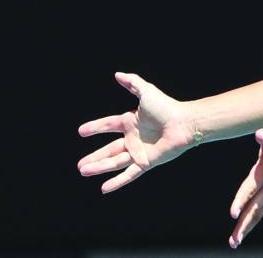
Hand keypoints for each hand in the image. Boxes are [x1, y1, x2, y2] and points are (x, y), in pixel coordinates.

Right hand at [77, 71, 195, 192]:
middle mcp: (133, 139)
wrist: (183, 123)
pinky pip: (128, 174)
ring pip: (114, 162)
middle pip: (109, 150)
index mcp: (131, 122)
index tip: (81, 131)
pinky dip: (117, 182)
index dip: (95, 128)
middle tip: (79, 165)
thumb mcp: (146, 92)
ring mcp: (139, 152)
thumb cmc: (166, 107)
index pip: (108, 125)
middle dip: (94, 157)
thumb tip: (117, 74)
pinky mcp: (146, 163)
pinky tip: (104, 189)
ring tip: (83, 171)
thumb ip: (132, 83)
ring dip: (99, 167)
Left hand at [228, 124, 262, 248]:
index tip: (233, 213)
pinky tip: (245, 227)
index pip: (252, 187)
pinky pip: (262, 208)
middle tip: (234, 241)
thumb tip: (260, 136)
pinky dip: (253, 219)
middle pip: (256, 208)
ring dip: (247, 226)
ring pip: (259, 211)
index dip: (242, 200)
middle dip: (244, 224)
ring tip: (235, 240)